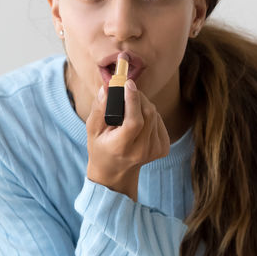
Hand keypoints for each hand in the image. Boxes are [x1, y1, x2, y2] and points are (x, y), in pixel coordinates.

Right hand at [85, 80, 169, 199]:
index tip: (128, 84)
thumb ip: (99, 109)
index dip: (133, 100)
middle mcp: (141, 151)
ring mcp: (155, 150)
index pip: (134, 122)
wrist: (116, 171)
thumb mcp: (92, 130)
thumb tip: (107, 89)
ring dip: (143, 105)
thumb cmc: (101, 147)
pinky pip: (159, 120)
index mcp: (122, 148)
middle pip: (148, 114)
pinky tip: (139, 120)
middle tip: (127, 89)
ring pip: (155, 115)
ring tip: (129, 108)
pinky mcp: (163, 147)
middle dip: (138, 97)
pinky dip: (149, 114)